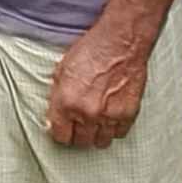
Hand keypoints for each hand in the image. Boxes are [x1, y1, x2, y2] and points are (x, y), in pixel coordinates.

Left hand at [43, 17, 151, 150]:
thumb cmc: (92, 50)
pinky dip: (115, 128)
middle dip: (78, 133)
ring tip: (97, 122)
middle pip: (81, 142)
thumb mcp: (62, 70)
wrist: (121, 41)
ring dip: (97, 133)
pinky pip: (119, 134)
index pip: (61, 136)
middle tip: (81, 123)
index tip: (65, 127)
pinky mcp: (128, 113)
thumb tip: (53, 119)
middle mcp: (87, 113)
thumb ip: (57, 98)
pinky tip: (111, 118)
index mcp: (66, 102)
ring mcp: (109, 115)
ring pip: (101, 142)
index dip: (62, 131)